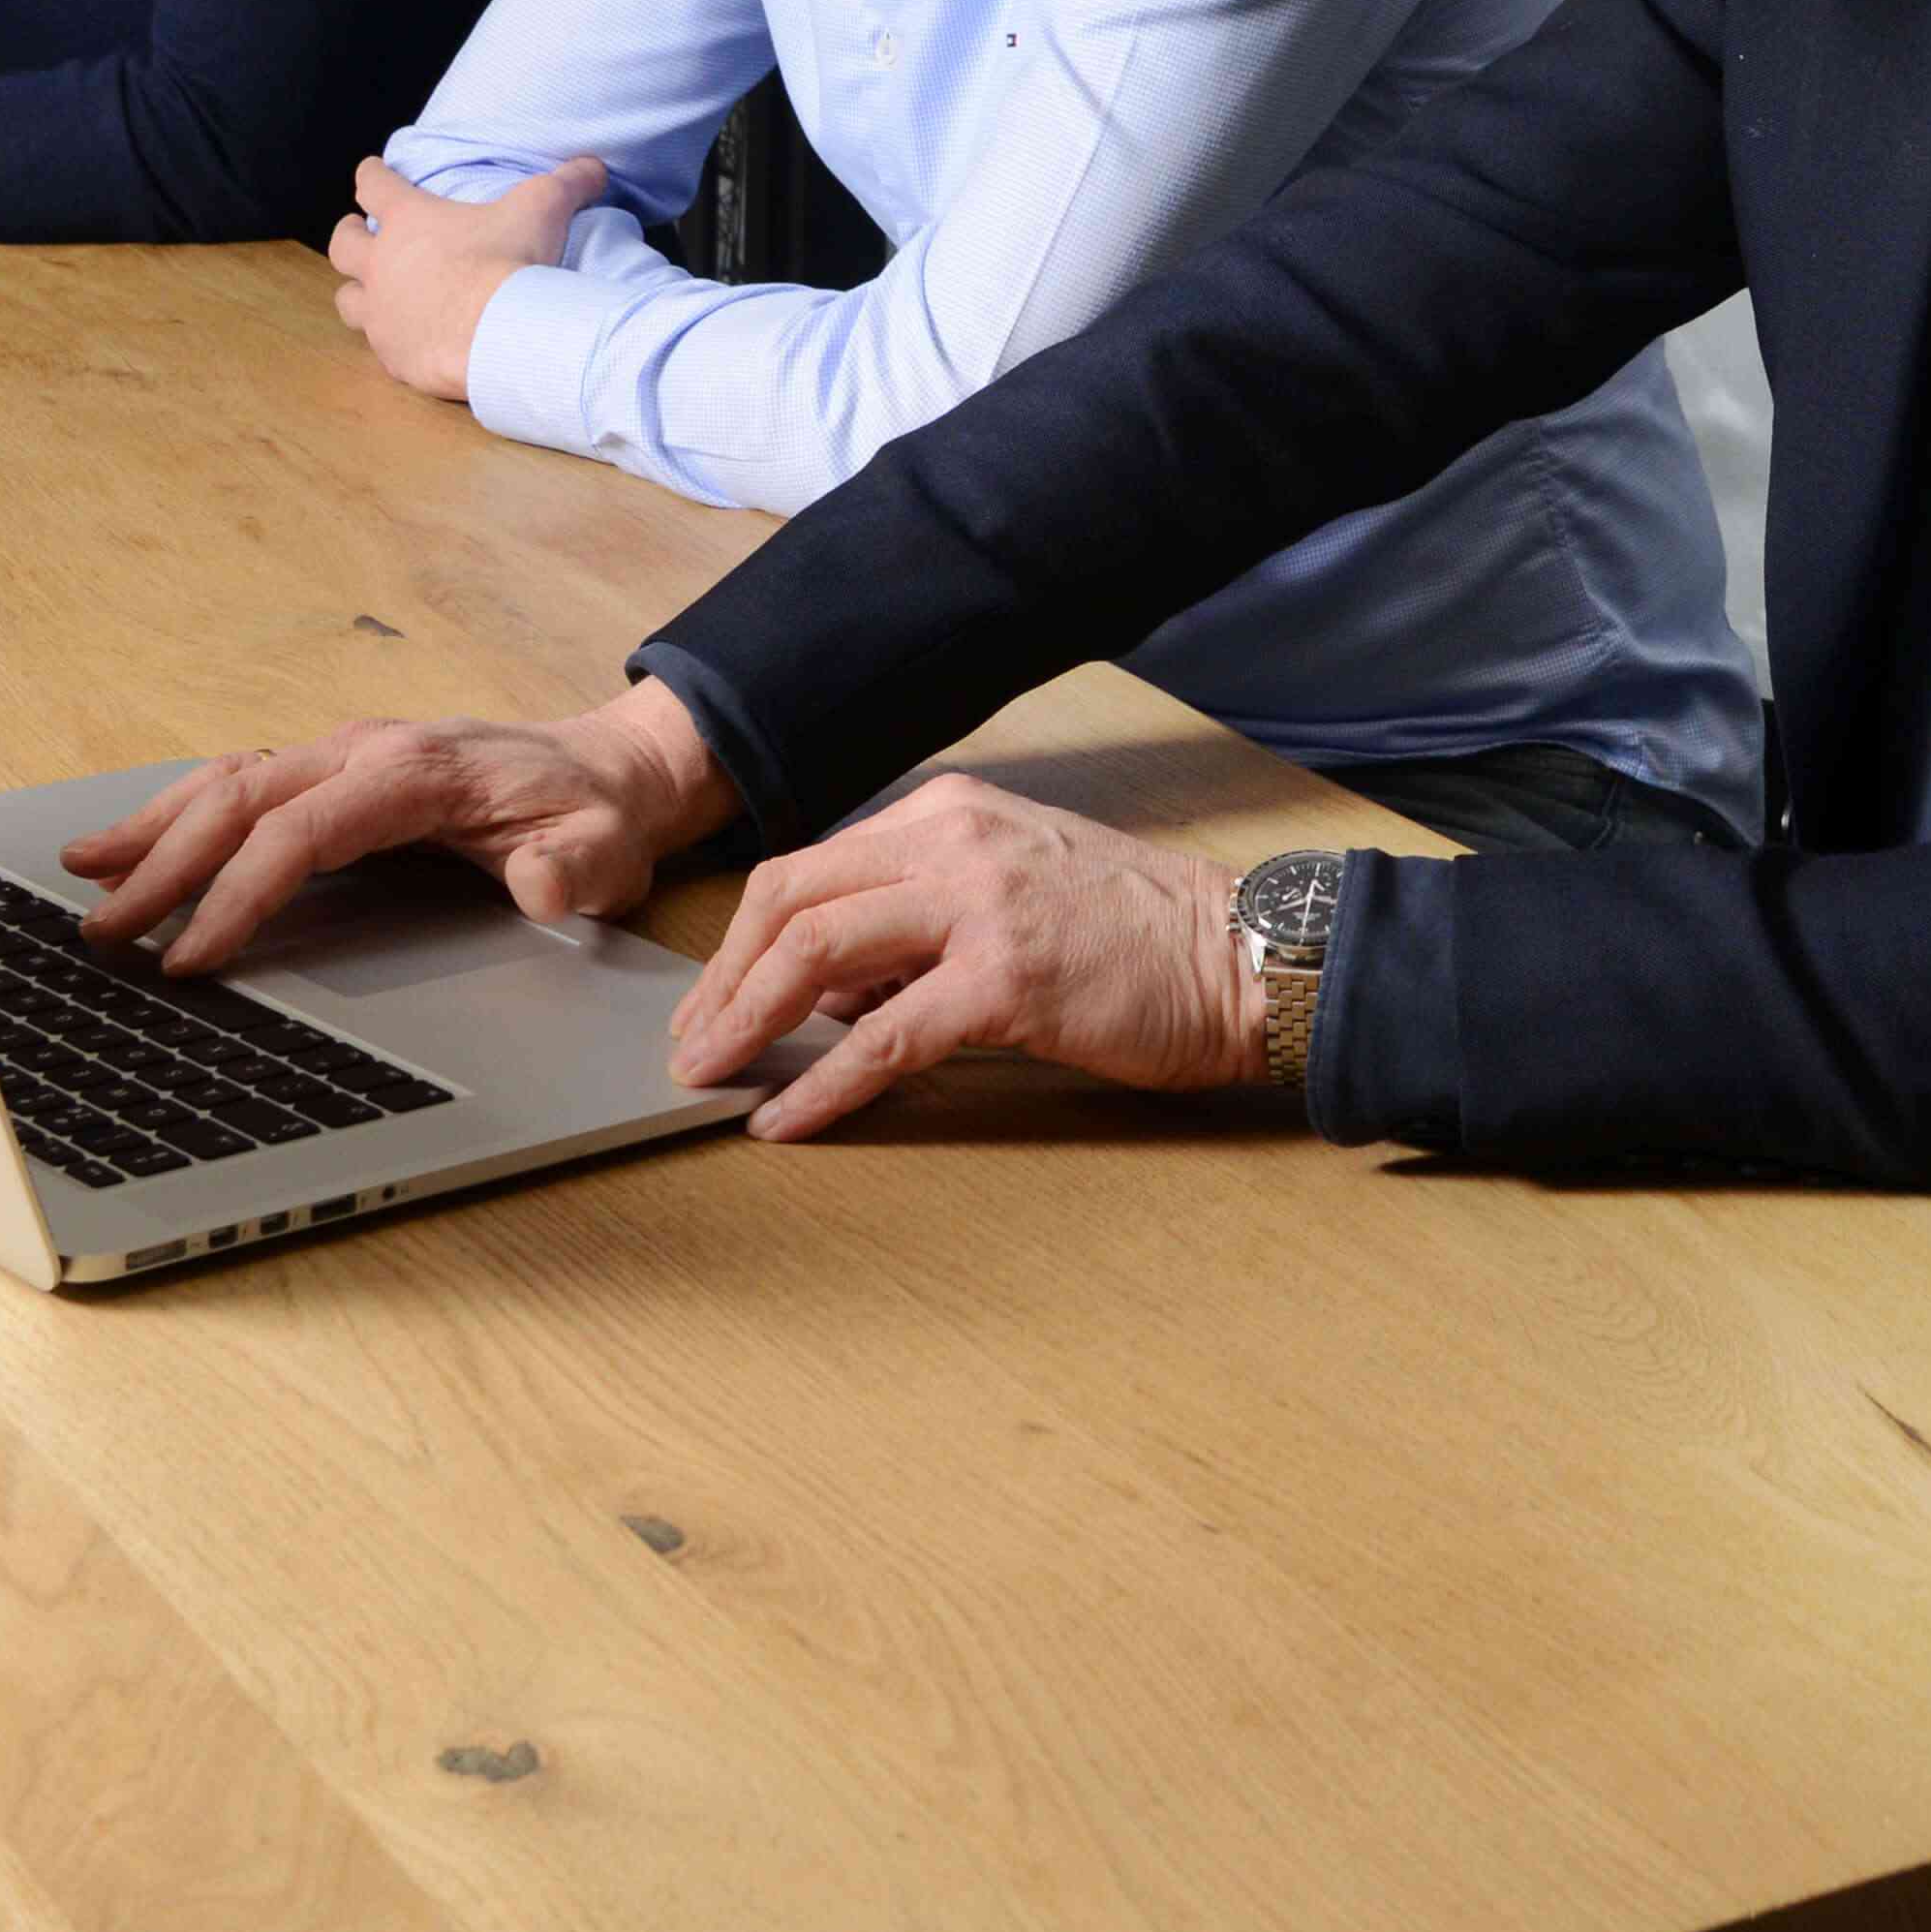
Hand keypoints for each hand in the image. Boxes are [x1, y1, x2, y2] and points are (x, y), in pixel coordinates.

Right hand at [58, 675, 737, 970]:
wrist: (608, 769)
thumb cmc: (596, 816)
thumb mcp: (605, 850)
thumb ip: (572, 870)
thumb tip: (540, 885)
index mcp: (417, 770)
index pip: (303, 830)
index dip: (241, 892)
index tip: (193, 957)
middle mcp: (366, 751)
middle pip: (243, 797)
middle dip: (166, 863)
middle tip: (105, 933)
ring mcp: (345, 754)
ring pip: (228, 780)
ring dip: (155, 828)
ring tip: (83, 874)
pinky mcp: (335, 771)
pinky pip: (243, 782)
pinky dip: (180, 811)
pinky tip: (130, 846)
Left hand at [330, 153, 605, 400]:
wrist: (500, 336)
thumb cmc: (512, 263)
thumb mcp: (544, 209)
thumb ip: (568, 182)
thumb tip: (594, 165)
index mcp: (409, 221)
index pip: (374, 185)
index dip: (372, 175)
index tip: (370, 171)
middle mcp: (381, 265)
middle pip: (343, 244)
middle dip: (349, 234)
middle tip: (357, 231)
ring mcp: (382, 314)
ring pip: (347, 299)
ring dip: (356, 291)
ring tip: (367, 290)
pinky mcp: (392, 355)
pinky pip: (379, 345)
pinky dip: (388, 338)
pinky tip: (404, 340)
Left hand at [666, 777, 1270, 1140]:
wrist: (1239, 954)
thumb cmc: (1136, 935)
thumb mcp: (1014, 890)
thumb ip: (920, 923)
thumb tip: (831, 992)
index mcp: (949, 813)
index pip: (810, 866)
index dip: (742, 941)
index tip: (712, 1001)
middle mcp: (953, 840)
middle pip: (789, 899)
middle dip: (721, 979)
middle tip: (691, 1046)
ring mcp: (980, 904)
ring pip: (817, 952)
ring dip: (746, 1021)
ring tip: (710, 1077)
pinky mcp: (1008, 978)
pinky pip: (883, 1036)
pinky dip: (821, 1082)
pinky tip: (787, 1118)